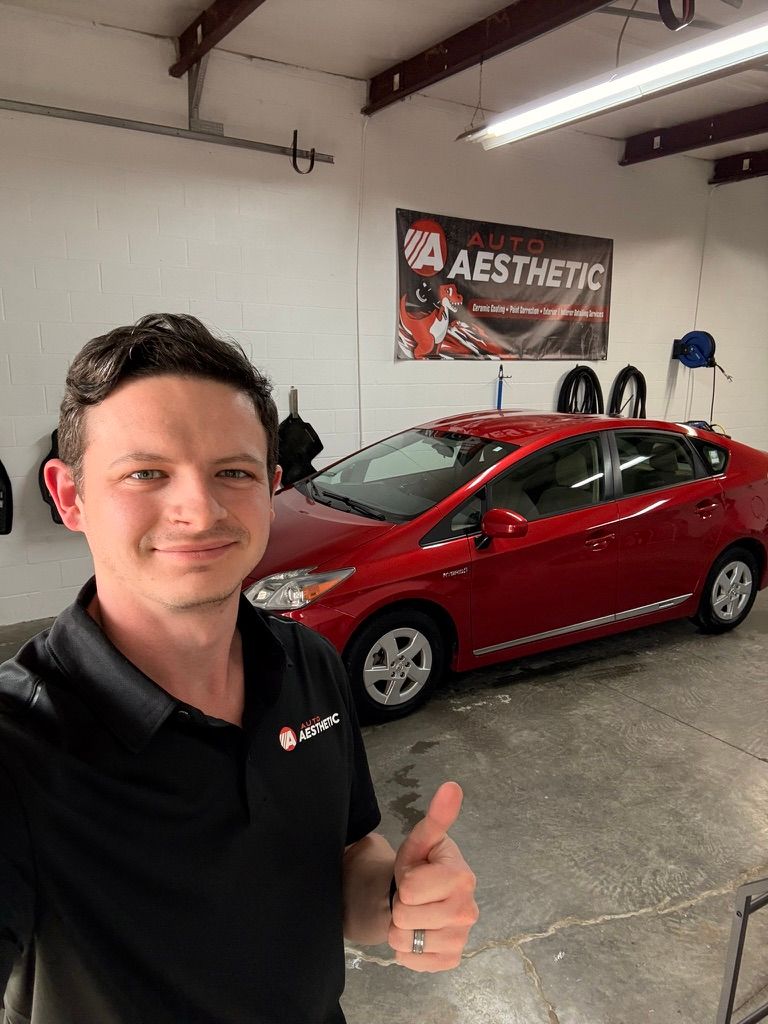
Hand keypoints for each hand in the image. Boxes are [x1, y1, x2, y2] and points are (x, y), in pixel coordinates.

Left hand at [389, 781, 477, 971]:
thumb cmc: (420, 865)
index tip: (415, 873)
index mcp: (462, 877)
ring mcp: (461, 939)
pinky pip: (411, 961)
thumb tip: (452, 786)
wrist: (418, 897)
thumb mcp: (422, 840)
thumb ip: (437, 816)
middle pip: (405, 916)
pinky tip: (416, 933)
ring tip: (412, 913)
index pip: (410, 888)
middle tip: (411, 896)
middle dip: (400, 905)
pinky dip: (406, 949)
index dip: (404, 880)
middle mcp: (468, 911)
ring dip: (400, 928)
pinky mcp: (450, 960)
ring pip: (404, 941)